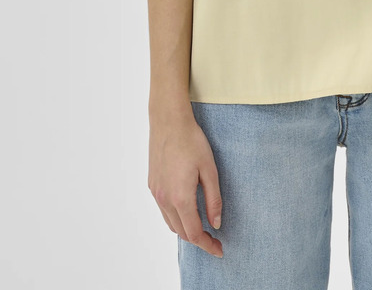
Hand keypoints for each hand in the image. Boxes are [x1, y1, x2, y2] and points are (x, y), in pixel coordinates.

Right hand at [148, 110, 223, 258]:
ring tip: (202, 228)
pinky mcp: (152, 186)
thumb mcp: (210, 169)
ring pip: (170, 223)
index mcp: (180, 197)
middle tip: (215, 240)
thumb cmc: (192, 141)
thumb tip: (216, 223)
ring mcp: (156, 193)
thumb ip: (213, 199)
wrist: (169, 122)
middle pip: (181, 232)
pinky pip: (164, 211)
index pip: (194, 232)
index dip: (207, 245)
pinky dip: (176, 218)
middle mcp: (164, 199)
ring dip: (186, 230)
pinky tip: (186, 211)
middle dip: (198, 240)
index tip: (219, 250)